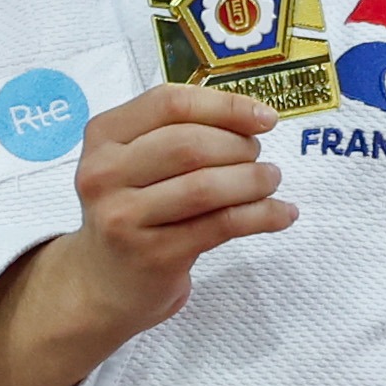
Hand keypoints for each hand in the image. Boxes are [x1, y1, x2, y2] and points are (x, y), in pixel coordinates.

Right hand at [36, 84, 297, 347]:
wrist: (105, 282)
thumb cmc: (134, 209)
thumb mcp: (138, 161)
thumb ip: (183, 131)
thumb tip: (254, 118)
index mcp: (103, 136)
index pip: (170, 103)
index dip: (225, 106)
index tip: (265, 118)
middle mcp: (105, 173)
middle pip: (190, 144)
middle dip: (239, 147)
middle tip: (259, 158)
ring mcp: (124, 217)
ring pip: (206, 186)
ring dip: (253, 180)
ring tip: (270, 180)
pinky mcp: (153, 255)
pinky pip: (221, 225)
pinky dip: (262, 215)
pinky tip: (282, 214)